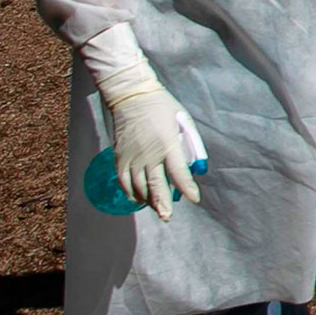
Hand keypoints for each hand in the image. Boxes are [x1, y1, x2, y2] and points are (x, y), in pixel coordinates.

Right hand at [81, 26, 199, 221]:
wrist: (132, 97)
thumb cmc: (163, 107)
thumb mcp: (184, 121)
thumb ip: (190, 144)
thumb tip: (195, 165)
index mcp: (167, 144)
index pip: (178, 173)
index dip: (187, 188)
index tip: (194, 199)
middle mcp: (148, 154)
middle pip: (155, 185)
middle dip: (162, 204)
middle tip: (167, 217)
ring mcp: (131, 157)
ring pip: (138, 187)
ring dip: (148, 200)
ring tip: (158, 209)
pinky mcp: (119, 157)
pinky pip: (123, 181)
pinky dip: (131, 192)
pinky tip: (139, 199)